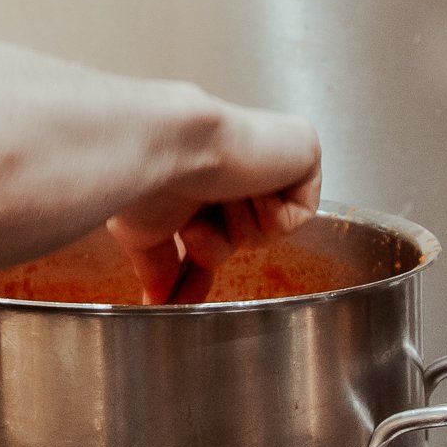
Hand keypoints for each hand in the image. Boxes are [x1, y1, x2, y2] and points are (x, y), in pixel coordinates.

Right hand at [105, 103, 321, 302]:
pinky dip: (269, 216)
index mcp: (197, 171)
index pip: (206, 229)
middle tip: (192, 229)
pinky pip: (294, 219)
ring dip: (236, 227)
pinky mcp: (303, 156)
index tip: (181, 297)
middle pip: (234, 236)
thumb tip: (158, 301)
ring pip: (262, 232)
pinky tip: (248, 186)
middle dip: (212, 250)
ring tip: (216, 192)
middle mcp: (233, 162)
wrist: (173, 145)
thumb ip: (157, 267)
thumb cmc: (150, 171)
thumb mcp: (143, 232)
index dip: (194, 264)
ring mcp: (268, 158)